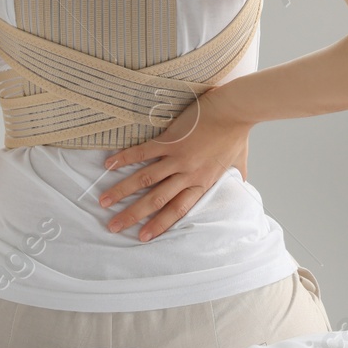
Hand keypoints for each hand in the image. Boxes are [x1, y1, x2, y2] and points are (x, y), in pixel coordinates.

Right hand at [97, 88, 251, 241]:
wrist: (234, 110)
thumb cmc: (237, 133)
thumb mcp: (239, 161)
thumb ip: (237, 175)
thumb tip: (244, 182)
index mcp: (203, 182)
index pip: (178, 210)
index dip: (159, 225)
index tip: (143, 237)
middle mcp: (188, 174)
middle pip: (156, 201)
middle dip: (132, 215)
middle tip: (113, 227)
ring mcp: (178, 158)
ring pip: (144, 180)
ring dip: (122, 191)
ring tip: (103, 201)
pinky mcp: (170, 140)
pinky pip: (143, 152)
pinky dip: (125, 159)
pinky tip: (108, 166)